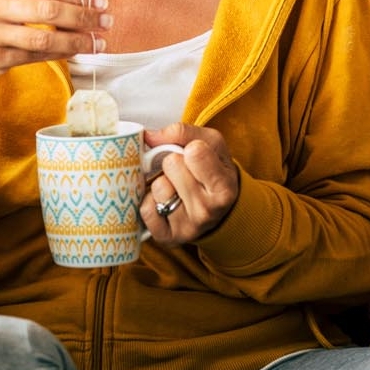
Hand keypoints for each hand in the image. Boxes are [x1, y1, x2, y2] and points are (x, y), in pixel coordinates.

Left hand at [140, 123, 238, 242]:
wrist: (220, 210)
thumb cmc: (213, 171)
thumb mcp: (211, 145)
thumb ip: (182, 132)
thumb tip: (148, 136)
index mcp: (224, 187)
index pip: (194, 152)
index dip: (190, 148)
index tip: (195, 155)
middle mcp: (209, 211)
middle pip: (171, 165)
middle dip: (174, 163)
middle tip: (185, 173)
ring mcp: (188, 227)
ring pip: (158, 187)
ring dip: (161, 183)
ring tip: (176, 188)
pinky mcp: (167, 237)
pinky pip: (145, 209)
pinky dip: (150, 202)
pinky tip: (164, 203)